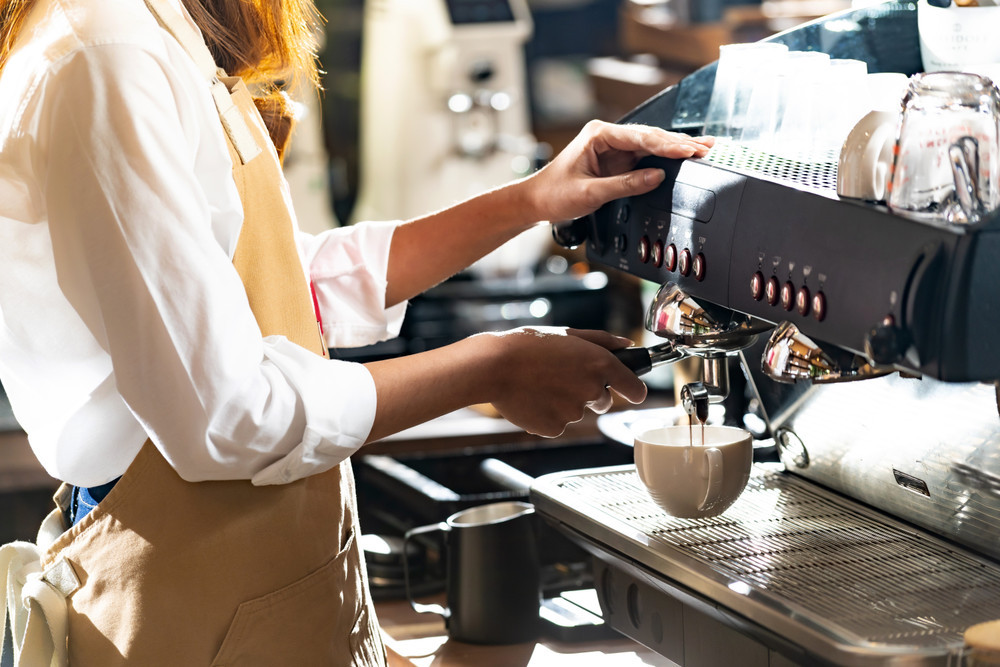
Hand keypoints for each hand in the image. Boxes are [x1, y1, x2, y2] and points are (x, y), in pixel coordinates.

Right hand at [481, 326, 647, 436]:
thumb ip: (602, 340)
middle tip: (563, 378)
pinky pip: (557, 424)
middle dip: (590, 393)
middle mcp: (592, 389)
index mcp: (599, 364)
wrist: (493, 367)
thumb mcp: (567, 334)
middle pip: (603, 402)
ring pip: (577, 412)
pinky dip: (547, 415)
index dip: (634, 390)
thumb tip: (627, 344)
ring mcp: (573, 412)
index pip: (635, 388)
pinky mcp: (555, 428)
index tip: (633, 392)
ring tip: (540, 384)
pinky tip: (532, 399)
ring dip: (564, 402)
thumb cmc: (527, 346)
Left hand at [522, 120, 713, 222]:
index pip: (641, 137)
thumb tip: (656, 177)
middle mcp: (608, 136)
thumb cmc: (554, 193)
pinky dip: (665, 158)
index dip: (667, 145)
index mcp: (599, 134)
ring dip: (676, 149)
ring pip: (652, 145)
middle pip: (651, 137)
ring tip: (704, 149)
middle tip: (706, 148)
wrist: (536, 202)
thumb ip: (625, 185)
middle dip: (679, 143)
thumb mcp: (590, 192)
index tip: (688, 150)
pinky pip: (646, 157)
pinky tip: (683, 157)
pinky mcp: (618, 161)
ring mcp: (614, 148)